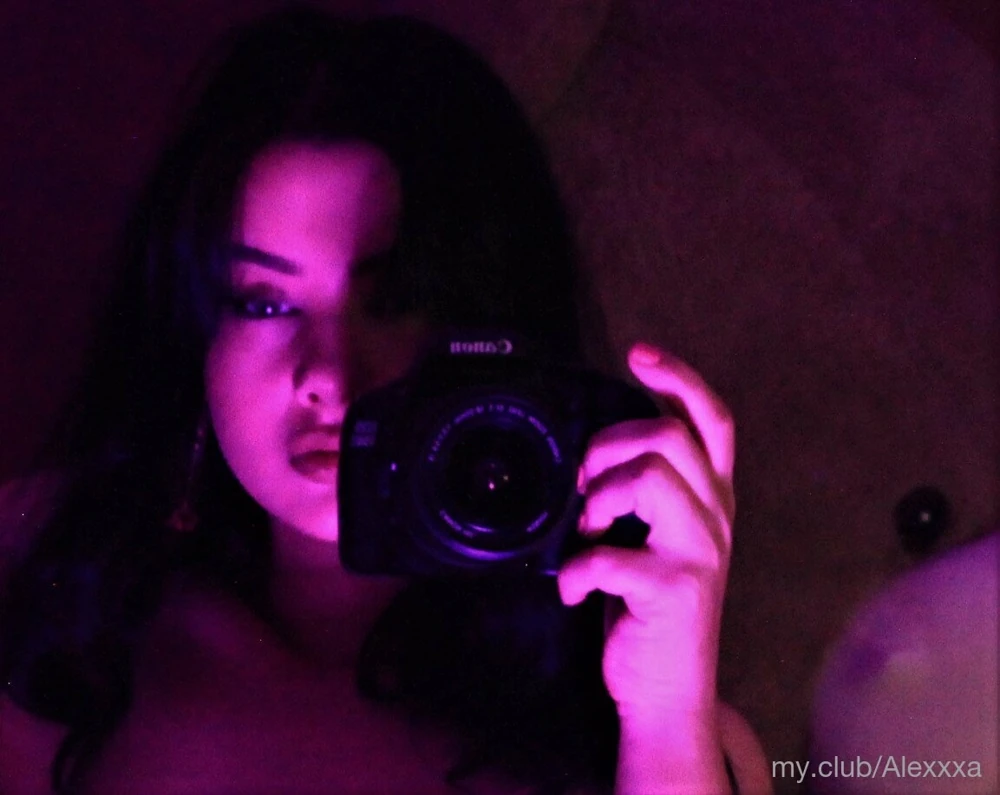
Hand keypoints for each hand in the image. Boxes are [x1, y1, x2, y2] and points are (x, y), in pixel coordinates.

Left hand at [557, 342, 734, 728]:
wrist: (669, 691)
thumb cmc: (651, 604)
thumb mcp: (660, 536)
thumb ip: (646, 490)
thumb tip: (594, 450)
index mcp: (712, 497)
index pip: (713, 420)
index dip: (679, 378)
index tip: (637, 354)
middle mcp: (716, 517)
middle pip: (669, 436)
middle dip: (609, 445)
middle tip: (585, 482)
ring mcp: (700, 553)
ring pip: (651, 475)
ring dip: (600, 496)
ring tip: (589, 530)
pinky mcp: (673, 590)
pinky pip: (609, 555)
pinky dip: (575, 569)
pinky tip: (571, 588)